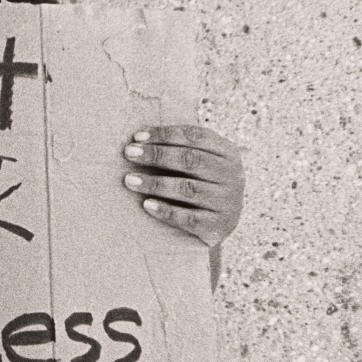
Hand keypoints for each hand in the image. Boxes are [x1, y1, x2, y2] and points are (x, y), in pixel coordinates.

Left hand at [121, 124, 242, 248]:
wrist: (220, 225)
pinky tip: (147, 205)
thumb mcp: (201, 164)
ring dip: (156, 183)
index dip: (165, 135)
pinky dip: (166, 211)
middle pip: (190, 160)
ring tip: (130, 180)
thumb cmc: (201, 185)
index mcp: (227, 153)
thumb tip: (138, 140)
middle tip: (129, 153)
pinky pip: (189, 218)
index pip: (195, 137)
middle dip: (157, 155)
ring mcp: (227, 202)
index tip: (137, 137)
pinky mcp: (217, 226)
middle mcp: (232, 175)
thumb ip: (179, 149)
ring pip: (188, 189)